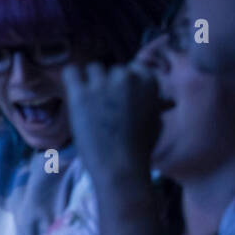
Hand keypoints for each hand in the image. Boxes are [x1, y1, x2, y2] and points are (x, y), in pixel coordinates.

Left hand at [62, 61, 160, 181]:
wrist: (121, 166)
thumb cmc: (140, 149)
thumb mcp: (156, 121)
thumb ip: (155, 104)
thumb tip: (163, 100)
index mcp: (149, 83)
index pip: (135, 67)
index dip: (127, 81)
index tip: (122, 95)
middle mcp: (126, 78)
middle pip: (113, 69)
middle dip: (109, 84)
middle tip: (105, 105)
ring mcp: (102, 84)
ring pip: (93, 69)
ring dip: (91, 81)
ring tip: (90, 103)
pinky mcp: (80, 93)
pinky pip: (70, 71)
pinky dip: (71, 79)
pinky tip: (74, 92)